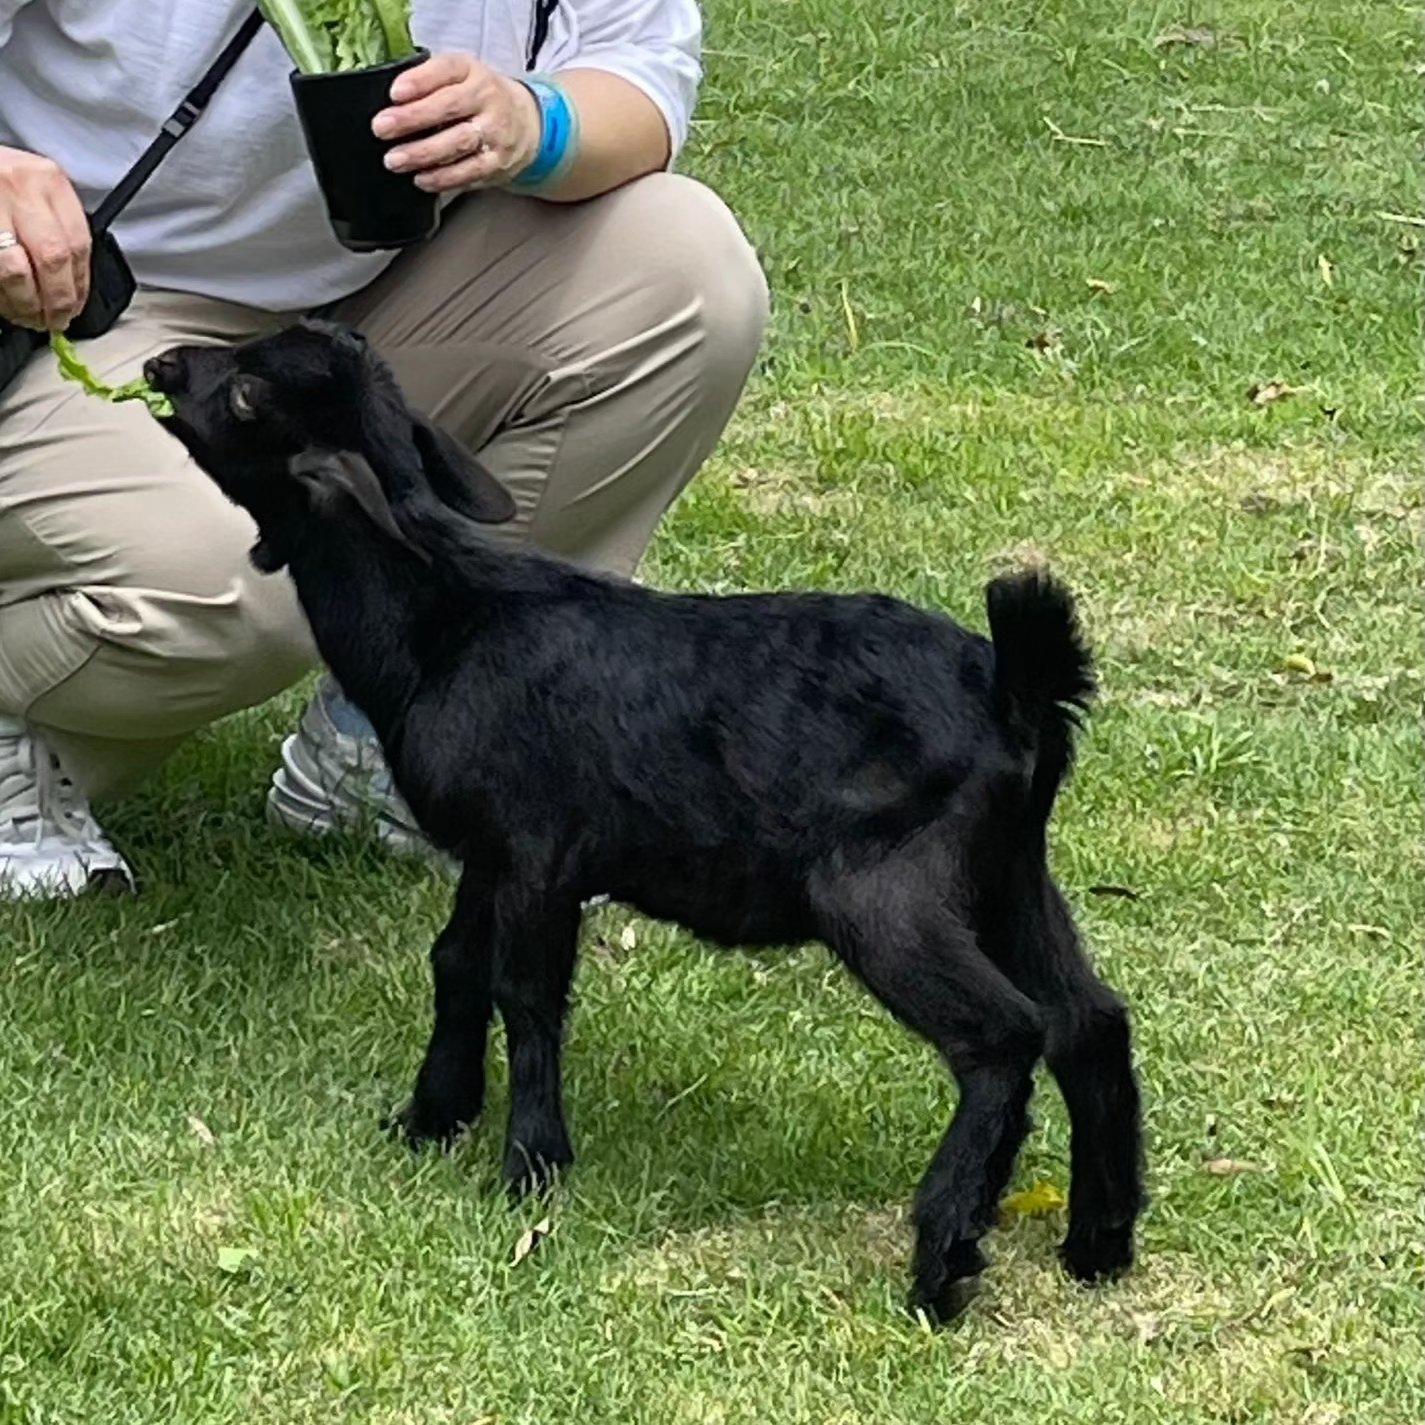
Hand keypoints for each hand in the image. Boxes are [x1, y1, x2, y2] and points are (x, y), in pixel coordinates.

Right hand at [0, 146, 89, 330]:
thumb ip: (55, 227)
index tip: (77, 306)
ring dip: (26, 303)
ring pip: (17, 270)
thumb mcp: (35, 191)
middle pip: (53, 259)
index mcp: (48, 180)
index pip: (79, 244)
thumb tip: (72, 286)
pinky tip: (8, 304)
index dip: (80, 286)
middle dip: (57, 300)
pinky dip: (2, 295)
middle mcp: (20, 187)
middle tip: (56, 320)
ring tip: (30, 317)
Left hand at [373, 54, 542, 194]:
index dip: (419, 81)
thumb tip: (392, 102)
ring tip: (395, 160)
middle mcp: (487, 100)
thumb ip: (429, 81)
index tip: (394, 93)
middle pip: (449, 107)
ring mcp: (495, 133)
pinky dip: (443, 178)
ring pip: (458, 143)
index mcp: (472, 72)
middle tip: (381, 129)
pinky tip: (421, 179)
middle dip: (412, 119)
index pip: (447, 70)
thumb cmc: (479, 98)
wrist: (527, 124)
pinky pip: (468, 173)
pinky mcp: (496, 163)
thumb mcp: (459, 76)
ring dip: (422, 153)